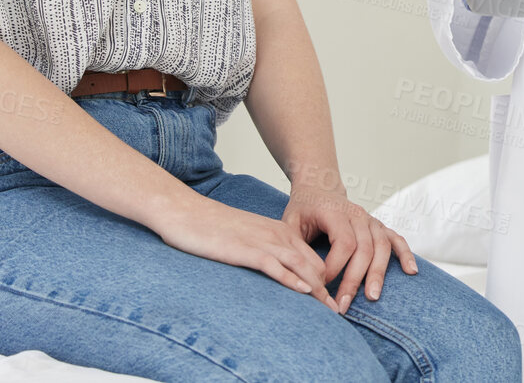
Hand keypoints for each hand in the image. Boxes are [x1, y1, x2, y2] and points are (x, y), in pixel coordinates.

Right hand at [152, 196, 333, 308]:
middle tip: (336, 312)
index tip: (332, 301)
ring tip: (328, 309)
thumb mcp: (248, 238)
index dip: (325, 281)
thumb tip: (277, 272)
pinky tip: (303, 291)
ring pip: (300, 265)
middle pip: (313, 264)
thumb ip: (265, 252)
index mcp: (279, 231)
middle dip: (327, 289)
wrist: (186, 212)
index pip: (312, 258)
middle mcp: (276, 235)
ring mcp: (262, 241)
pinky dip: (291, 279)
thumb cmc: (214, 228)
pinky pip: (275, 265)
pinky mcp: (246, 249)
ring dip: (317, 289)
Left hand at [284, 186, 418, 312]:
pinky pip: (396, 239)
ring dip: (378, 273)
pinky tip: (411, 272)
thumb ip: (294, 247)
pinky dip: (405, 254)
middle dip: (354, 279)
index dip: (335, 266)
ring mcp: (370, 220)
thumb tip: (299, 277)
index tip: (322, 286)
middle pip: (364, 248)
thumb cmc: (304, 209)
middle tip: (343, 305)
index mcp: (335, 212)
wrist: (319, 188)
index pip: (343, 242)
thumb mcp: (289, 223)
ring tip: (372, 297)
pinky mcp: (378, 227)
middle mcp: (357, 214)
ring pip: (381, 246)